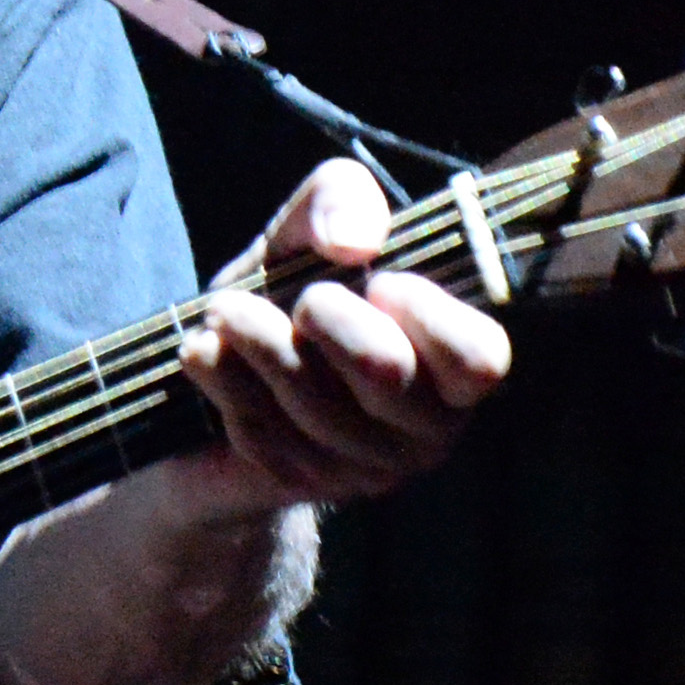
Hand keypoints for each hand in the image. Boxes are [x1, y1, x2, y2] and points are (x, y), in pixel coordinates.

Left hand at [172, 158, 508, 515]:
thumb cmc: (286, 289)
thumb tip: (353, 239)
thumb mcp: (306, 232)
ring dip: (258, 342)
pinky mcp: (301, 484)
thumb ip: (338, 200)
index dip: (428, 315)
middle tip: (299, 296)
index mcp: (452, 362)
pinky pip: (261, 430)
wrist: (218, 370)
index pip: (480, 357)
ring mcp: (363, 464)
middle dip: (328, 320)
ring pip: (313, 404)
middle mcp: (423, 424)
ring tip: (225, 310)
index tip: (382, 279)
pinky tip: (205, 351)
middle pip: (385, 374)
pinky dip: (224, 379)